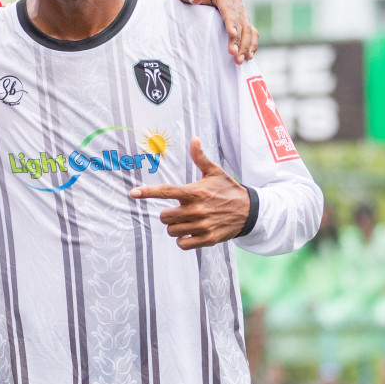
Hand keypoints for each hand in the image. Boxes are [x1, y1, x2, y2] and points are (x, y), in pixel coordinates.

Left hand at [130, 137, 250, 248]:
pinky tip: (190, 233)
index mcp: (195, 192)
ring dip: (175, 227)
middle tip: (179, 210)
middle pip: (164, 216)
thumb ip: (200, 158)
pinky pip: (183, 244)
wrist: (251, 211)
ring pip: (172, 231)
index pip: (166, 191)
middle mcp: (197, 210)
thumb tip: (194, 139)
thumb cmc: (228, 190)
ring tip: (187, 221)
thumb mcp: (215, 173)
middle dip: (168, 214)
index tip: (133, 193)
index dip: (148, 192)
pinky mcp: (208, 239)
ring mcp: (202, 226)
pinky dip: (183, 240)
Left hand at [172, 0, 257, 62]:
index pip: (228, 7)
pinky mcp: (241, 19)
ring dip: (245, 44)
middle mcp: (234, 0)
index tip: (231, 33)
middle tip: (233, 54)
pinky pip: (251, 31)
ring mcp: (240, 10)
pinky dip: (252, 43)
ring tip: (240, 59)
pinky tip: (249, 55)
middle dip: (238, 38)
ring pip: (247, 28)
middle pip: (239, 20)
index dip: (231, 21)